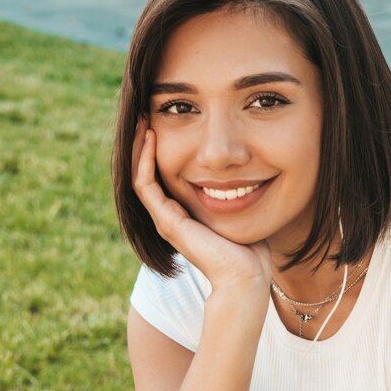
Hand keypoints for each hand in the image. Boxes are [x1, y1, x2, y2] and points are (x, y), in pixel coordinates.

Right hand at [132, 118, 270, 297]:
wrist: (244, 276)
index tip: (165, 121)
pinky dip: (146, 161)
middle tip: (146, 114)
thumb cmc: (250, 250)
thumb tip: (248, 171)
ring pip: (140, 177)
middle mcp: (169, 217)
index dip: (160, 149)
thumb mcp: (242, 210)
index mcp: (184, 214)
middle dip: (146, 144)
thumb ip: (238, 192)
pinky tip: (152, 139)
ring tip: (144, 121)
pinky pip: (146, 186)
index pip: (162, 176)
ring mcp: (165, 220)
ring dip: (140, 148)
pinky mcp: (167, 223)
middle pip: (146, 174)